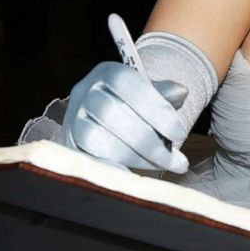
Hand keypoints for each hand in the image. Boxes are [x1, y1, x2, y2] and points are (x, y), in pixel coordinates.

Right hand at [60, 60, 192, 173]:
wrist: (109, 121)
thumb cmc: (136, 107)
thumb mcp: (151, 95)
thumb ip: (165, 95)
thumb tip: (180, 92)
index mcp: (106, 73)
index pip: (125, 82)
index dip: (154, 108)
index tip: (179, 134)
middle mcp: (83, 92)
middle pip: (110, 112)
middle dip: (149, 142)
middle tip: (177, 161)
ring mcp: (72, 120)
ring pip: (94, 137)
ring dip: (134, 157)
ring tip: (161, 166)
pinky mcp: (69, 146)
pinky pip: (87, 160)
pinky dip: (115, 170)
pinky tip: (138, 178)